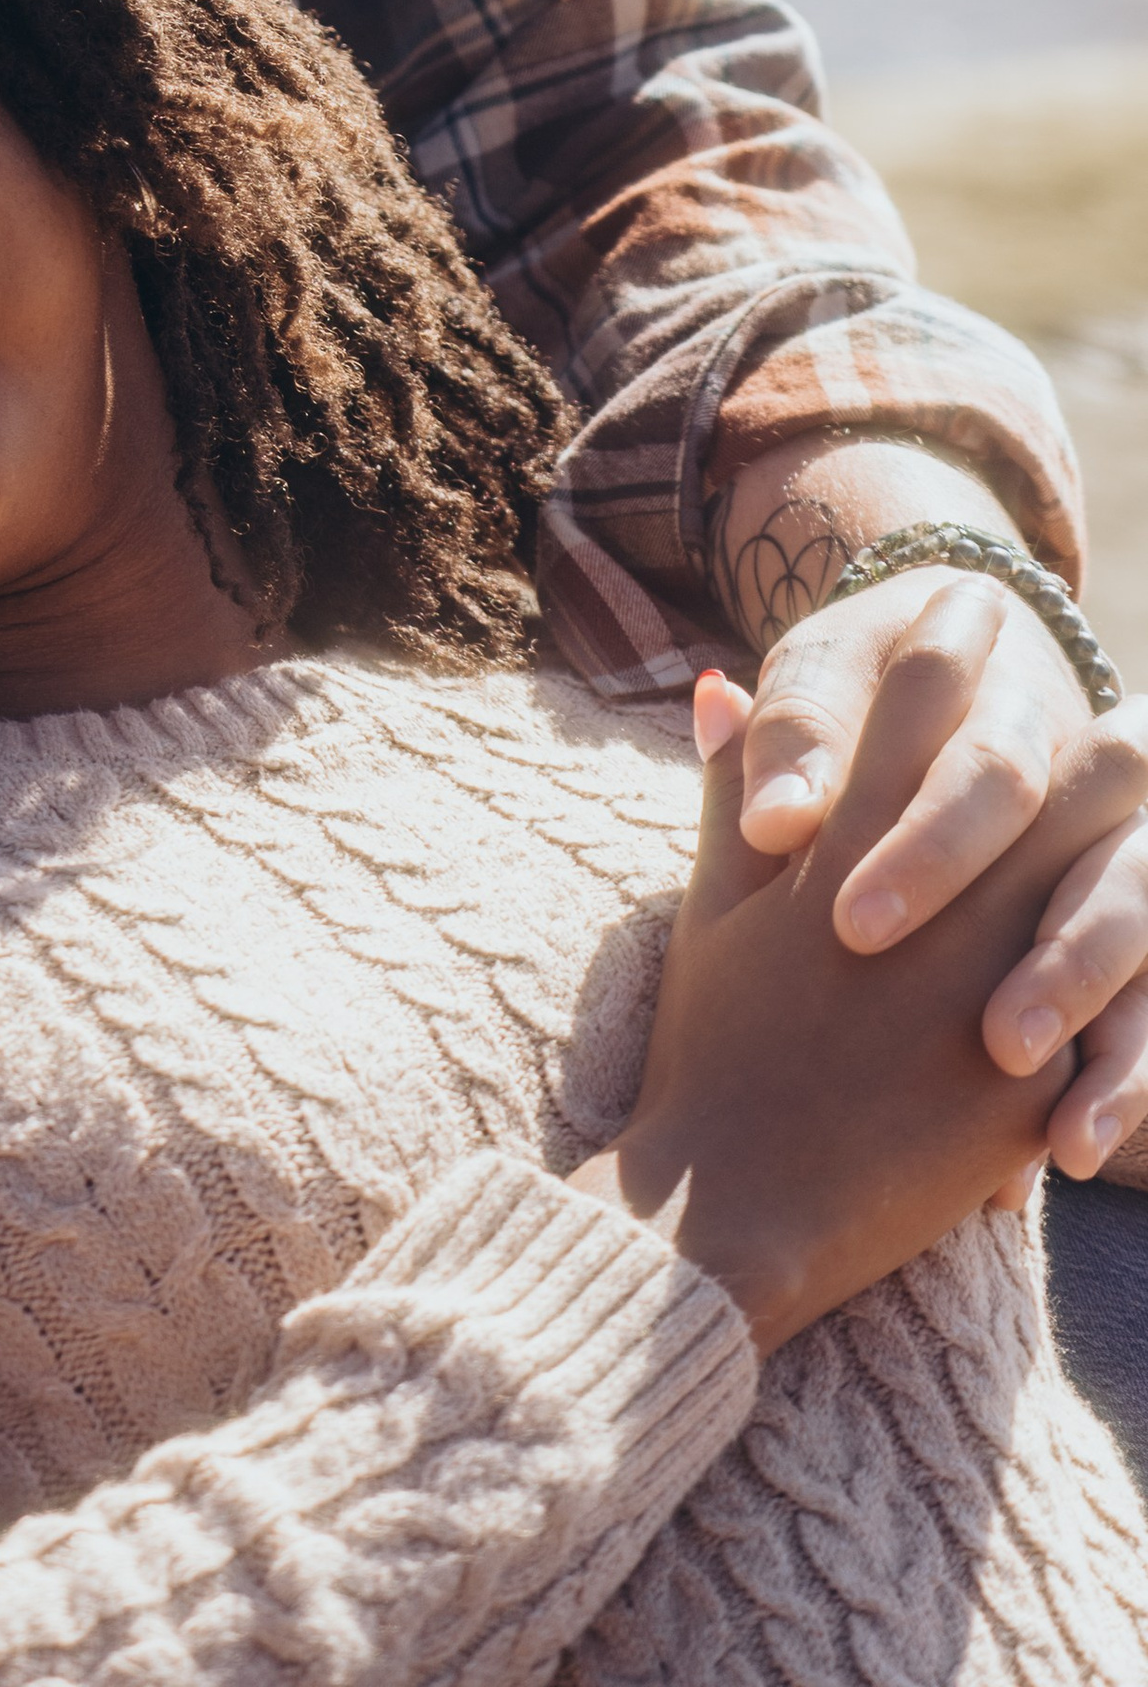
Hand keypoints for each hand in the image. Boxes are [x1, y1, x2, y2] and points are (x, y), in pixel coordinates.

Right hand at [573, 654, 1135, 1350]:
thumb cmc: (714, 1049)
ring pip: (1098, 873)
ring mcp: (988, 987)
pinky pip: (1115, 1017)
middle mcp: (930, 902)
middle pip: (1033, 773)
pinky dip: (1136, 978)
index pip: (911, 708)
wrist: (738, 1206)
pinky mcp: (1030, 1082)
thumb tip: (720, 685)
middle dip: (1085, 727)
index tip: (975, 607)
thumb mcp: (709, 906)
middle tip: (1126, 705)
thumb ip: (731, 790)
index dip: (946, 643)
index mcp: (843, 851)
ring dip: (1132, 820)